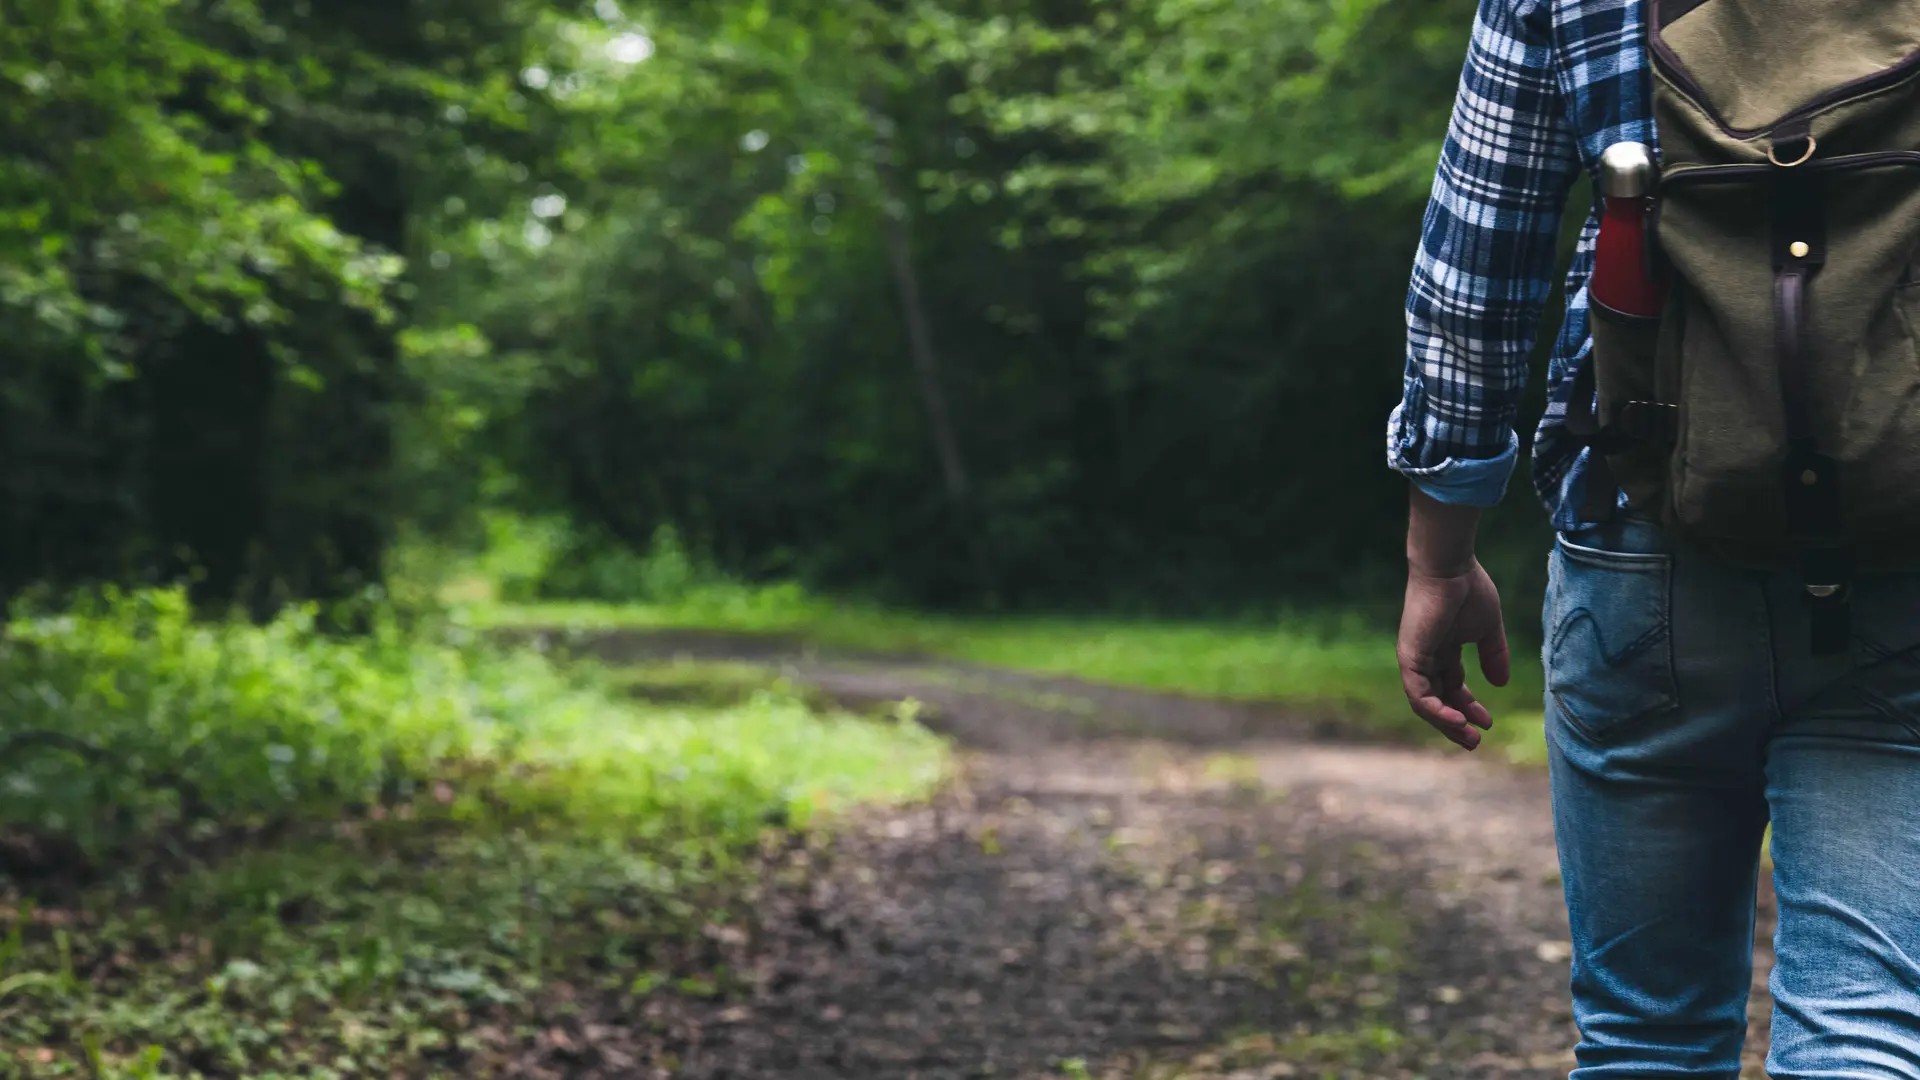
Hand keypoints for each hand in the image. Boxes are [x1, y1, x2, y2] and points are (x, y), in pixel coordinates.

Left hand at [1398, 559, 1510, 751]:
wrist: (1450, 567)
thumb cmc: (1468, 590)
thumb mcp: (1487, 630)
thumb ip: (1493, 655)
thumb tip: (1500, 684)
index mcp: (1442, 651)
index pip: (1452, 688)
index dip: (1468, 707)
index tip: (1488, 723)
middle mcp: (1426, 658)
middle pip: (1438, 700)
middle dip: (1456, 722)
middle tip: (1474, 741)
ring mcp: (1415, 659)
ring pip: (1425, 703)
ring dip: (1446, 723)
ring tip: (1468, 737)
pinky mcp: (1410, 657)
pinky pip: (1418, 694)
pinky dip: (1435, 710)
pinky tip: (1455, 720)